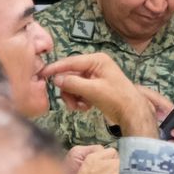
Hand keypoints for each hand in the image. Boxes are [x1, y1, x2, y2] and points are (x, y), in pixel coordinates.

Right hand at [42, 53, 157, 137]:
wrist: (131, 112)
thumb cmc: (116, 98)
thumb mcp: (93, 90)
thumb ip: (73, 83)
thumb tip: (56, 79)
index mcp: (97, 60)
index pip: (71, 62)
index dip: (55, 68)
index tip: (42, 74)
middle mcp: (94, 65)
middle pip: (69, 75)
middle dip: (68, 91)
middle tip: (71, 104)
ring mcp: (93, 76)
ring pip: (72, 85)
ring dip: (72, 98)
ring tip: (80, 107)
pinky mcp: (93, 87)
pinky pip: (77, 91)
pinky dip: (78, 100)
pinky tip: (85, 107)